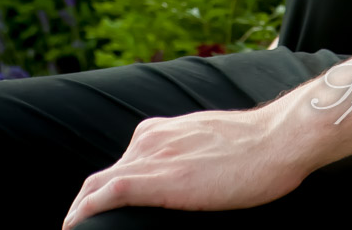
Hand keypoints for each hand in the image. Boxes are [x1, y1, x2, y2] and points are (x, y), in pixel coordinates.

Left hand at [61, 102, 307, 225]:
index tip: (99, 215)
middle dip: (85, 206)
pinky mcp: (159, 179)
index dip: (103, 192)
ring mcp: (153, 156)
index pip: (121, 164)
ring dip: (79, 211)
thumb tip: (192, 180)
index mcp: (163, 130)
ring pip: (96, 186)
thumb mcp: (213, 147)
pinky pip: (106, 194)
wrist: (278, 139)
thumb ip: (191, 157)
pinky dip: (84, 212)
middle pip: (102, 177)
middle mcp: (151, 138)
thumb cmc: (258, 148)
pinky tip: (73, 226)